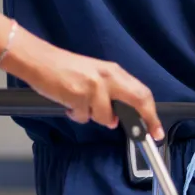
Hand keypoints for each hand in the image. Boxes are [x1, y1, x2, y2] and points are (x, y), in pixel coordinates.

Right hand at [7, 39, 163, 139]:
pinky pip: (83, 118)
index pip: (142, 93)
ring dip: (94, 118)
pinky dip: (76, 116)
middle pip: (138, 101)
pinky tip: (68, 105)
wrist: (38, 59)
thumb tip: (115, 118)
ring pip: (106, 117)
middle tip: (144, 135)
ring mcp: (94, 87)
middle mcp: (108, 78)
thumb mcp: (92, 74)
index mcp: (113, 71)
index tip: (156, 129)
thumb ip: (108, 92)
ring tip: (80, 106)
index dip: (151, 113)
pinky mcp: (78, 96)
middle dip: (144, 120)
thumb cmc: (63, 67)